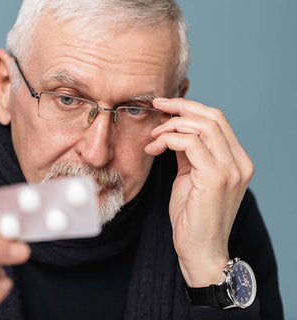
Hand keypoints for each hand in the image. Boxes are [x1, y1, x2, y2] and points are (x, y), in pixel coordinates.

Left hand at [145, 98, 253, 286]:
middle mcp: (239, 162)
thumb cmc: (192, 217)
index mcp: (237, 161)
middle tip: (156, 106)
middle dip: (180, 107)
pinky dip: (168, 140)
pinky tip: (154, 149)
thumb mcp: (190, 177)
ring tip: (153, 138)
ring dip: (171, 126)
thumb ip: (188, 153)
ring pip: (202, 126)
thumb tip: (172, 128)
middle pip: (213, 116)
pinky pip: (189, 143)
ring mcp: (231, 170)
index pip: (218, 120)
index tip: (165, 105)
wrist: (200, 251)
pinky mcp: (216, 178)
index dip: (190, 107)